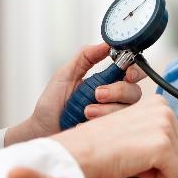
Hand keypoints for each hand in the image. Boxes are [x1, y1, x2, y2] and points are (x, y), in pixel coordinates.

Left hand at [6, 42, 145, 144]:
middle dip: (119, 91)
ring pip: (126, 111)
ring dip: (107, 110)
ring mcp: (111, 117)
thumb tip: (106, 44)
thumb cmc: (52, 103)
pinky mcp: (108, 133)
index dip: (135, 71)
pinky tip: (84, 124)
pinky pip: (117, 129)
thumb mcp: (65, 74)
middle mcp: (114, 99)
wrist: (41, 129)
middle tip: (98, 94)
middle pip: (134, 92)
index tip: (127, 73)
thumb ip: (85, 56)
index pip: (132, 72)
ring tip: (86, 112)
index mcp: (107, 81)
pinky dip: (101, 124)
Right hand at [52, 95, 177, 177]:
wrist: (80, 152)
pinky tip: (135, 169)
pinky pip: (172, 174)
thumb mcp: (134, 137)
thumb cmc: (99, 148)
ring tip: (133, 166)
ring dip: (158, 174)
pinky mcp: (163, 144)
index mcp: (156, 104)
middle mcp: (164, 110)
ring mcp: (164, 126)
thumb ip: (156, 143)